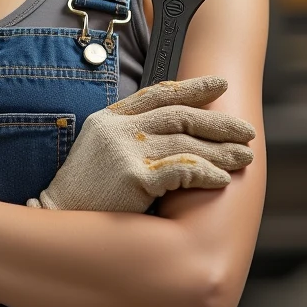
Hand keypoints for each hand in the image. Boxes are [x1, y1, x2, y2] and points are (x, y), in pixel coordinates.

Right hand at [26, 75, 254, 210]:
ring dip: (220, 151)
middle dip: (217, 123)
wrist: (59, 220)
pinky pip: (180, 170)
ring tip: (244, 158)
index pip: (158, 93)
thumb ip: (132, 136)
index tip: (221, 86)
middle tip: (246, 131)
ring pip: (185, 142)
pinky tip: (221, 179)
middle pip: (179, 116)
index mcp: (111, 118)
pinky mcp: (133, 176)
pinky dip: (204, 173)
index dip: (193, 87)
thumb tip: (178, 133)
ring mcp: (125, 150)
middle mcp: (118, 128)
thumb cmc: (87, 192)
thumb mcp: (102, 150)